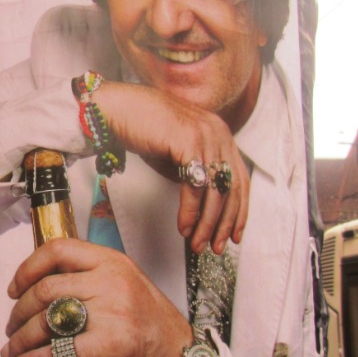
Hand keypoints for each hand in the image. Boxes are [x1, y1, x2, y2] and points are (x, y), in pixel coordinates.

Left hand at [0, 238, 191, 356]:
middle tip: (12, 328)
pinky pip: (58, 353)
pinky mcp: (110, 346)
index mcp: (112, 261)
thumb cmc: (151, 323)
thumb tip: (41, 286)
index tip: (14, 288)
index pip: (58, 250)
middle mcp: (110, 281)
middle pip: (45, 290)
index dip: (27, 269)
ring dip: (20, 339)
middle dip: (19, 313)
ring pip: (46, 321)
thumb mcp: (127, 283)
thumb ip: (91, 277)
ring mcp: (111, 312)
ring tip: (11, 352)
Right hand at [93, 81, 249, 254]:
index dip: (239, 211)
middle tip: (217, 246)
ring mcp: (206, 136)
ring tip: (198, 244)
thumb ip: (195, 173)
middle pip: (232, 188)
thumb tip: (204, 207)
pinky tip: (183, 227)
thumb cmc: (143, 130)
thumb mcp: (178, 153)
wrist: (118, 110)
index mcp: (220, 135)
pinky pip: (195, 187)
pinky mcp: (189, 142)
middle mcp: (219, 133)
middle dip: (225, 223)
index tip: (234, 234)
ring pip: (216, 192)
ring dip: (207, 224)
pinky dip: (190, 212)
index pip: (239, 179)